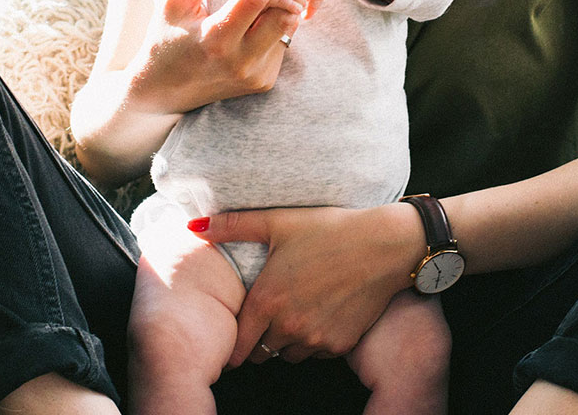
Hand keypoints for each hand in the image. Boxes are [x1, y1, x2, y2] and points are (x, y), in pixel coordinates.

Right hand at [143, 0, 313, 113]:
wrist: (163, 91)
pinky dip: (275, 25)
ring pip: (289, 26)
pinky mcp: (266, 82)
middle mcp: (241, 61)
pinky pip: (283, 42)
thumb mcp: (175, 1)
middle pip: (285, 11)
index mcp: (216, 38)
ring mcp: (256, 75)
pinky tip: (255, 23)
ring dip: (283, 4)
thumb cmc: (165, 38)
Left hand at [189, 202, 426, 365]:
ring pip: (288, 355)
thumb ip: (233, 226)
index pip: (238, 345)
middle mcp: (288, 326)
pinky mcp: (339, 344)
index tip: (237, 338)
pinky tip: (320, 315)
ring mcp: (315, 338)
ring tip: (296, 313)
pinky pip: (316, 354)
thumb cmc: (330, 230)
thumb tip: (193, 226)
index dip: (234, 345)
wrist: (384, 245)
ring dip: (286, 342)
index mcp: (267, 300)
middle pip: (261, 353)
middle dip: (260, 340)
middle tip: (269, 318)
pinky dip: (314, 342)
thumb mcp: (279, 222)